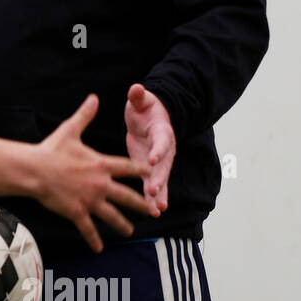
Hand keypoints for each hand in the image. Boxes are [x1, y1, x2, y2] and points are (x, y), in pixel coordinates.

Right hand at [32, 95, 158, 252]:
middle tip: (154, 211)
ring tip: (130, 231)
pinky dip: (94, 239)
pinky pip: (88, 229)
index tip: (153, 174)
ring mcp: (90, 200)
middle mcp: (100, 184)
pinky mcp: (77, 212)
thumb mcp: (70, 130)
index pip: (128, 168)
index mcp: (101, 164)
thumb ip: (85, 115)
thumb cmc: (51, 150)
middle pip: (127, 196)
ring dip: (122, 224)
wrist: (34, 169)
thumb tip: (94, 97)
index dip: (143, 171)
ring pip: (112, 216)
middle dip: (142, 204)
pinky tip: (100, 249)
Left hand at [124, 84, 173, 213]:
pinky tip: (153, 211)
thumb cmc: (144, 108)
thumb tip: (136, 89)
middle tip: (155, 192)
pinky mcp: (152, 169)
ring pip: (161, 179)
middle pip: (163, 166)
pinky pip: (154, 185)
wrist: (151, 118)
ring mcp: (159, 161)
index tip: (153, 159)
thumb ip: (139, 97)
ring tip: (158, 210)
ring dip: (159, 195)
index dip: (158, 150)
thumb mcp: (141, 101)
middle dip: (159, 179)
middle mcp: (164, 149)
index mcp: (161, 131)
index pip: (161, 141)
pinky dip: (154, 198)